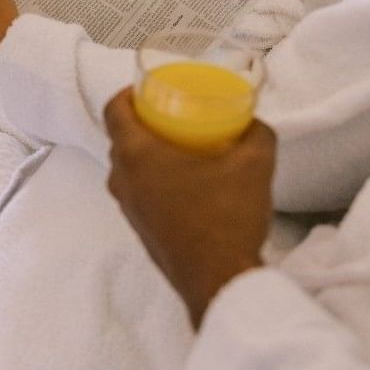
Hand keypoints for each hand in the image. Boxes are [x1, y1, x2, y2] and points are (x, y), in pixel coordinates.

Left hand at [104, 87, 275, 327]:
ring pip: (127, 169)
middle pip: (119, 140)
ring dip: (146, 154)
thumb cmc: (228, 216)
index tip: (146, 89)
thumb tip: (253, 122)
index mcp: (136, 155)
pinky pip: (138, 193)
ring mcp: (128, 210)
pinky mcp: (140, 231)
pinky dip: (152, 180)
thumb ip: (256, 132)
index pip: (113, 111)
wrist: (219, 281)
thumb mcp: (255, 163)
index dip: (126, 93)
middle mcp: (123, 181)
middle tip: (171, 115)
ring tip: (179, 147)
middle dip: (141, 123)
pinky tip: (186, 183)